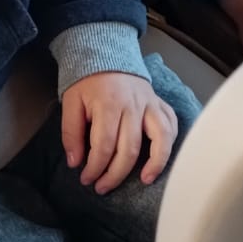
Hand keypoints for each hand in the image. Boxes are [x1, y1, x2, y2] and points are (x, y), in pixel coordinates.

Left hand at [61, 71, 177, 194]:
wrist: (106, 54)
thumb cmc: (87, 81)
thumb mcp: (71, 102)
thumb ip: (71, 132)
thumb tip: (75, 162)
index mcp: (108, 104)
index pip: (104, 145)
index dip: (95, 167)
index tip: (86, 179)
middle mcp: (133, 105)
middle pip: (129, 149)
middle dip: (115, 174)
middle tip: (102, 187)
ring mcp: (150, 104)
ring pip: (160, 138)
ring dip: (155, 163)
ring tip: (145, 180)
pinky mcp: (159, 103)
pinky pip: (172, 125)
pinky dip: (170, 144)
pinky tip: (160, 159)